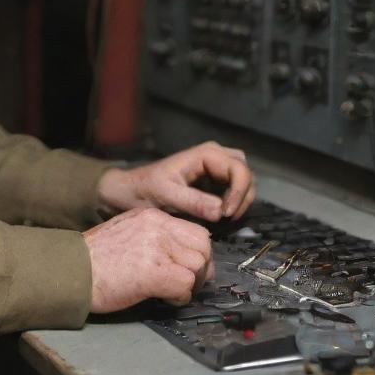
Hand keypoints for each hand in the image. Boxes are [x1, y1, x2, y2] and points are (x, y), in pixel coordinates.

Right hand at [83, 207, 214, 312]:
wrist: (70, 270)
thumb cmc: (92, 258)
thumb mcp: (125, 231)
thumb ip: (153, 236)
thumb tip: (177, 255)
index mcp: (150, 216)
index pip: (195, 230)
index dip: (197, 252)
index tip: (188, 267)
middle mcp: (157, 228)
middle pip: (203, 246)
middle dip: (200, 268)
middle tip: (186, 282)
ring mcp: (156, 249)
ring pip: (198, 266)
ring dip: (190, 284)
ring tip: (171, 291)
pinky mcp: (153, 273)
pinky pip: (185, 286)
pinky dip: (180, 297)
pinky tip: (165, 299)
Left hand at [96, 141, 255, 222]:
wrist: (128, 192)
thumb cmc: (144, 189)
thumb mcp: (166, 195)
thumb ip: (193, 202)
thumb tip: (221, 212)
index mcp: (205, 154)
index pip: (239, 169)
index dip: (239, 193)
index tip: (226, 214)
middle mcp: (214, 157)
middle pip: (245, 173)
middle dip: (243, 196)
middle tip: (227, 218)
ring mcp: (214, 168)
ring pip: (243, 181)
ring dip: (239, 201)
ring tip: (223, 219)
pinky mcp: (213, 182)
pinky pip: (233, 190)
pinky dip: (232, 204)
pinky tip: (219, 217)